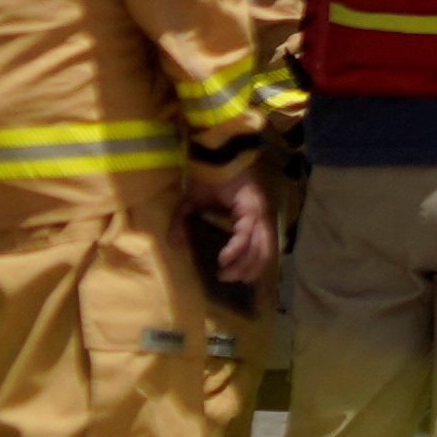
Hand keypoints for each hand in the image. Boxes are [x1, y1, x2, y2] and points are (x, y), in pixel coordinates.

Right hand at [189, 161, 274, 290]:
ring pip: (259, 246)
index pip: (258, 248)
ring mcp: (258, 212)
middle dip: (247, 270)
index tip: (232, 277)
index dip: (248, 265)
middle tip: (229, 280)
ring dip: (244, 264)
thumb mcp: (190, 206)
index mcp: (249, 218)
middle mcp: (259, 217)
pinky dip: (237, 248)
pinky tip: (225, 259)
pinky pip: (246, 233)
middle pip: (263, 251)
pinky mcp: (251, 207)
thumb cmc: (206, 178)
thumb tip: (174, 244)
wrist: (212, 156)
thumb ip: (182, 224)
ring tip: (227, 274)